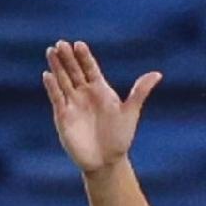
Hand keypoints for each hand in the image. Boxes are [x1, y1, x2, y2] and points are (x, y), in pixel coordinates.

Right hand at [43, 39, 161, 173]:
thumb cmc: (120, 137)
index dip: (84, 56)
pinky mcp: (63, 115)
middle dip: (67, 57)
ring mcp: (73, 103)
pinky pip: (56, 98)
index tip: (79, 45)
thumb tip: (158, 74)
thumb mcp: (131, 113)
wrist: (107, 161)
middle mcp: (84, 93)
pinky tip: (48, 75)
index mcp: (100, 89)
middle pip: (74, 70)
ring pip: (63, 80)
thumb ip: (140, 92)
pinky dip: (52, 87)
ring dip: (57, 66)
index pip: (90, 68)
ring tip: (51, 51)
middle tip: (62, 43)